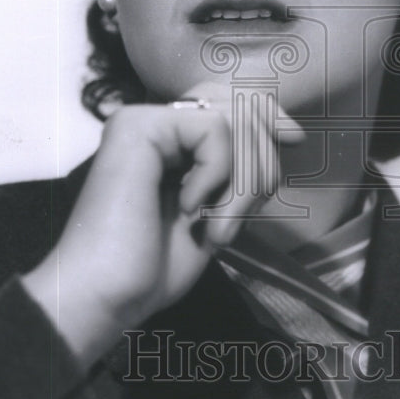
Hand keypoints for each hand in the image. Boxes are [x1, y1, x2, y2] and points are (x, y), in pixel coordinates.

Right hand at [22, 82, 303, 367]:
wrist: (106, 295)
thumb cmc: (151, 267)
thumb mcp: (218, 211)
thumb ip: (244, 170)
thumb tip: (289, 130)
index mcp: (170, 141)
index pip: (234, 104)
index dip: (269, 117)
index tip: (293, 140)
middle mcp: (155, 123)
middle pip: (242, 110)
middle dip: (260, 165)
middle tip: (230, 221)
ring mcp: (143, 120)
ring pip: (234, 120)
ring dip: (241, 184)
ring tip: (214, 226)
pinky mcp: (137, 126)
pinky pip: (213, 130)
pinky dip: (216, 175)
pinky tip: (187, 207)